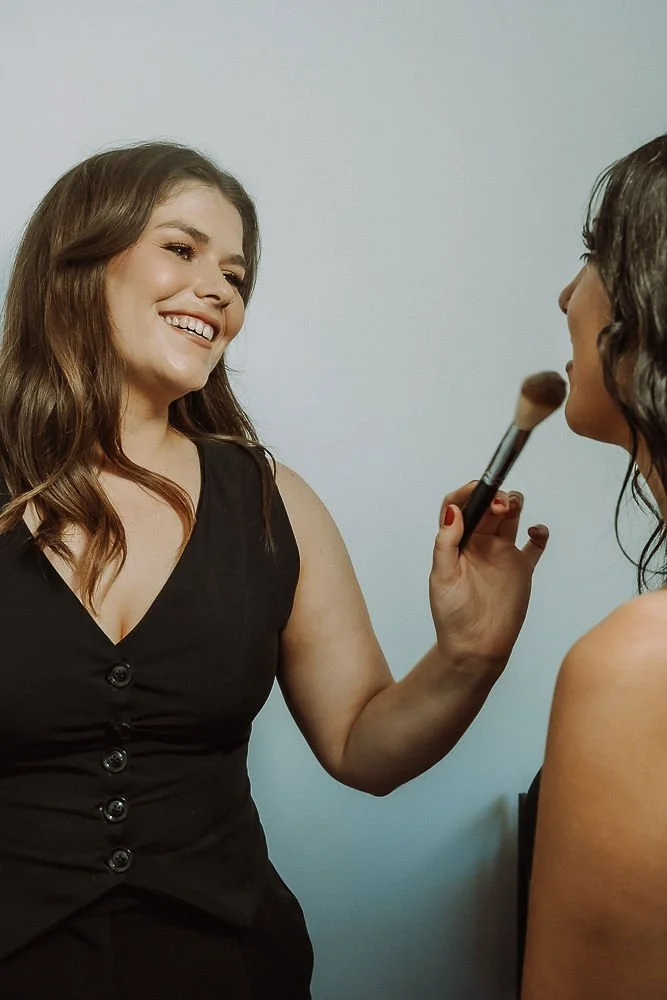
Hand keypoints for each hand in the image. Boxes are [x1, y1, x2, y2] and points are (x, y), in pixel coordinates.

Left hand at [429, 483, 547, 671]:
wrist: (476, 646)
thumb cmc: (453, 615)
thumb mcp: (441, 576)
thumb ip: (446, 542)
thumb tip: (454, 511)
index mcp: (457, 543)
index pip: (459, 506)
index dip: (466, 493)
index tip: (475, 488)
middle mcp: (479, 544)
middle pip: (487, 507)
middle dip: (493, 496)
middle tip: (498, 502)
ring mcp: (501, 554)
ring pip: (511, 517)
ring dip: (514, 503)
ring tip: (511, 506)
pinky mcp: (521, 568)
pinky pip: (535, 544)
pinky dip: (539, 532)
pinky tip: (535, 531)